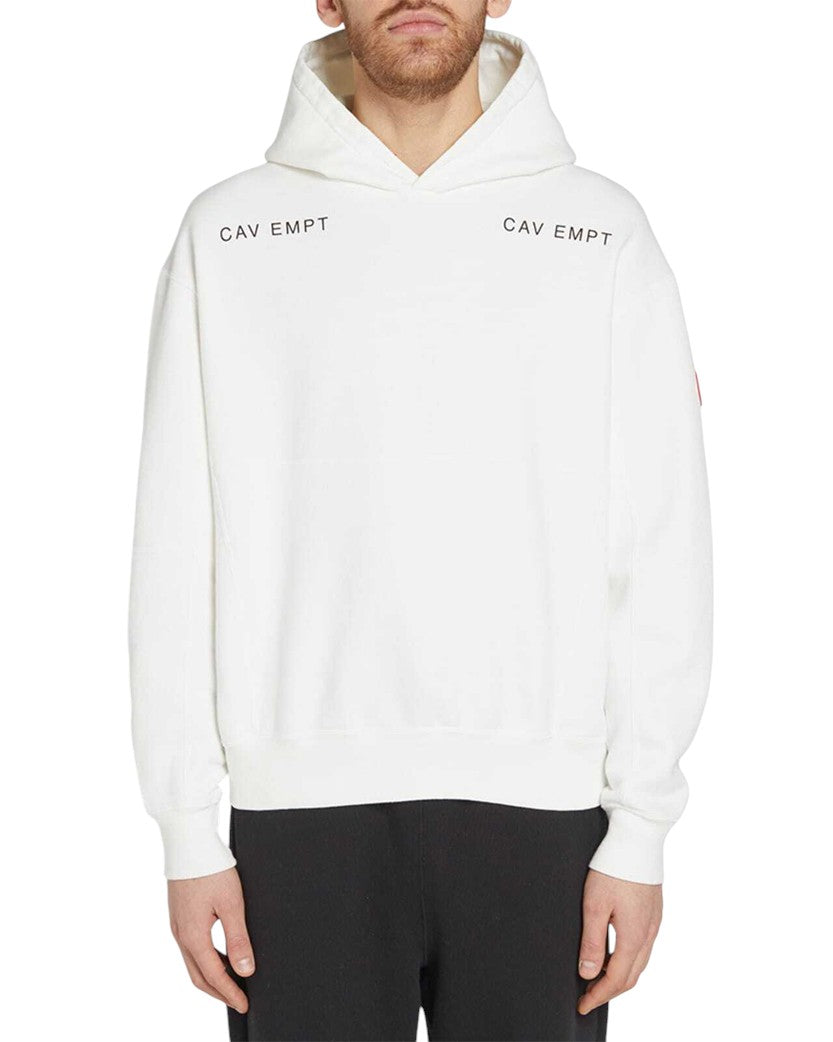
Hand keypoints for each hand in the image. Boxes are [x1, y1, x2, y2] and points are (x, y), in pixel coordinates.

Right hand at [168, 867, 254, 1013]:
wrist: (189, 844)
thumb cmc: (211, 869)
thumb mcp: (231, 904)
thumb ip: (238, 939)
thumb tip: (246, 970)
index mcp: (193, 936)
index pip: (213, 976)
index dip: (230, 992)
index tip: (244, 1004)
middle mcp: (181, 935)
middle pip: (198, 976)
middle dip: (219, 992)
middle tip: (238, 1000)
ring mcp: (177, 926)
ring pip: (193, 963)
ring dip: (211, 977)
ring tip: (232, 982)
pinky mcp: (178, 916)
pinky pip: (190, 949)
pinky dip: (205, 961)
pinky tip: (219, 956)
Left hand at [577, 868, 661, 1014]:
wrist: (638, 838)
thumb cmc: (613, 867)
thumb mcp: (594, 905)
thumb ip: (593, 942)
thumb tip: (588, 974)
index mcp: (634, 936)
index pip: (617, 979)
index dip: (598, 996)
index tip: (582, 1005)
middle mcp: (649, 933)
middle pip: (631, 976)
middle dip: (609, 991)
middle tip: (587, 997)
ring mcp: (655, 923)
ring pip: (639, 962)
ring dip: (620, 976)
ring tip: (597, 979)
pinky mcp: (654, 912)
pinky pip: (644, 947)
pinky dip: (628, 960)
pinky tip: (615, 953)